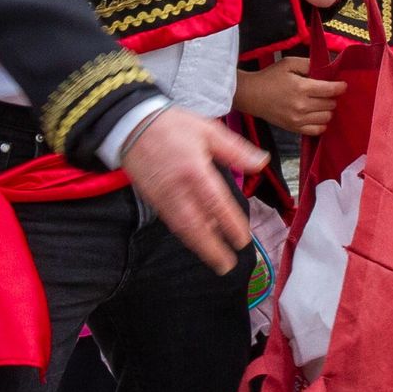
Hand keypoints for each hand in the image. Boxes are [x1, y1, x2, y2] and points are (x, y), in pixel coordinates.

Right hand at [118, 107, 266, 271]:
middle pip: (196, 226)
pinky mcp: (153, 199)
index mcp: (195, 170)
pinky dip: (185, 235)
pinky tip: (197, 240)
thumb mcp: (208, 130)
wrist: (131, 125)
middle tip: (226, 266)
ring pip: (182, 228)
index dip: (230, 225)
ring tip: (216, 261)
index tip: (242, 240)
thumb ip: (236, 150)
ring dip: (199, 247)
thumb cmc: (171, 125)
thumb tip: (261, 162)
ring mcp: (163, 196)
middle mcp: (178, 188)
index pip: (216, 204)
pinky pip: (171, 222)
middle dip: (212, 249)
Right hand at [231, 55, 345, 137]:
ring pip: (327, 118)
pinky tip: (316, 115)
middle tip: (326, 92)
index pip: (331, 90)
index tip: (342, 85)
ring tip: (321, 103)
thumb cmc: (270, 77)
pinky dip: (321, 123)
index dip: (340, 87)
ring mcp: (298, 120)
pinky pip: (318, 130)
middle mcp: (302, 106)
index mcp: (301, 88)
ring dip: (327, 110)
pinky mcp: (294, 129)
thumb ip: (309, 64)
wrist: (251, 95)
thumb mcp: (289, 63)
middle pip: (331, 104)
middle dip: (332, 97)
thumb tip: (326, 69)